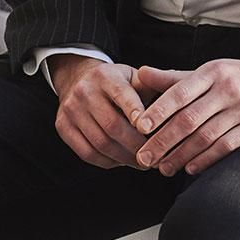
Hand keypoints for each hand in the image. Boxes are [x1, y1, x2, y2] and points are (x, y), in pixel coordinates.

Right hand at [50, 54, 150, 169]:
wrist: (77, 78)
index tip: (149, 129)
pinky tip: (122, 161)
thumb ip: (152, 86)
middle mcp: (85, 91)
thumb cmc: (116, 82)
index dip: (135, 112)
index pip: (121, 95)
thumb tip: (178, 95)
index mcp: (105, 76)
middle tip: (155, 157)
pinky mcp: (62, 127)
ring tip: (143, 163)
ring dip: (124, 158)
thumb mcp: (133, 76)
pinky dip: (107, 161)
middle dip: (136, 145)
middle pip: (112, 125)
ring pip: (100, 142)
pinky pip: (87, 152)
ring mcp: (71, 110)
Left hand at [129, 56, 239, 176]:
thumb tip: (140, 73)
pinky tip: (191, 167)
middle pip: (189, 119)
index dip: (158, 111)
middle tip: (144, 157)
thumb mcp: (210, 70)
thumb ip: (174, 77)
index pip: (179, 92)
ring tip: (164, 167)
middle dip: (163, 141)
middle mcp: (227, 89)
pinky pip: (227, 146)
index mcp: (212, 72)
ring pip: (205, 136)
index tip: (140, 128)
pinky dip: (206, 159)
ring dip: (181, 155)